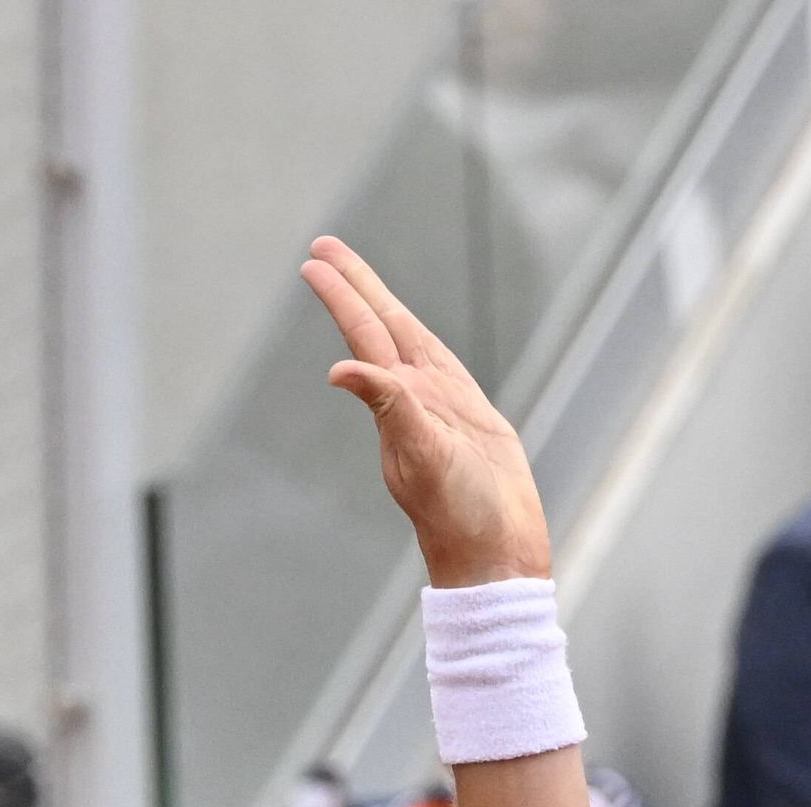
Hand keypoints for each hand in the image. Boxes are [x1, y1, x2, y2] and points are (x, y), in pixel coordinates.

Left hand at [300, 235, 550, 588]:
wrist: (496, 556)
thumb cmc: (459, 514)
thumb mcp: (422, 456)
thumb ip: (389, 407)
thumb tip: (341, 369)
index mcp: (398, 402)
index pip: (365, 334)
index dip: (343, 295)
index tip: (314, 262)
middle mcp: (415, 400)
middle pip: (381, 327)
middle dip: (355, 285)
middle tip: (323, 246)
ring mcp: (443, 409)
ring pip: (409, 344)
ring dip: (383, 309)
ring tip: (360, 279)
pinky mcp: (473, 422)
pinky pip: (441, 372)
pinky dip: (423, 350)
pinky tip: (412, 343)